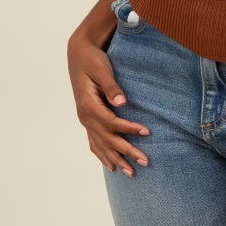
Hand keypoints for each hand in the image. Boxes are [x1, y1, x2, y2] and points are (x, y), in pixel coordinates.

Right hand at [67, 32, 149, 176]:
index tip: (147, 132)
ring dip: (115, 158)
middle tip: (145, 162)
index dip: (129, 129)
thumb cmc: (92, 58)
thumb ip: (111, 86)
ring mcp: (84, 118)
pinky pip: (93, 141)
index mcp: (88, 105)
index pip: (111, 122)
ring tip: (130, 172)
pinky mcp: (87, 117)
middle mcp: (85, 116)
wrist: (78, 52)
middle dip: (126, 151)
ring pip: (100, 144)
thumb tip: (121, 102)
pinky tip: (110, 164)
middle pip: (107, 139)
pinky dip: (101, 154)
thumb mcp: (102, 68)